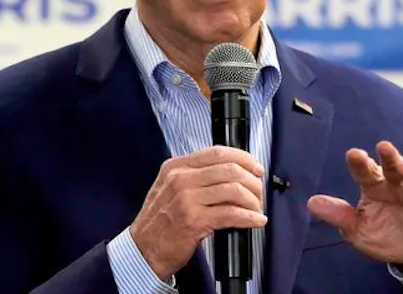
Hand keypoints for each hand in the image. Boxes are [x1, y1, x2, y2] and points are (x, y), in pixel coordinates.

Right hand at [129, 145, 267, 280]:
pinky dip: (249, 217)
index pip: (217, 152)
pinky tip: (256, 220)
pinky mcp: (194, 221)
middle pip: (229, 169)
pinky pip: (231, 214)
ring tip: (257, 208)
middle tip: (258, 192)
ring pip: (234, 190)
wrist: (143, 250)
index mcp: (176, 167)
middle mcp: (180, 179)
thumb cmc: (159, 221)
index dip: (243, 158)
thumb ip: (194, 175)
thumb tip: (230, 172)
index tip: (256, 168)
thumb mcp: (169, 188)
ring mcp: (186, 199)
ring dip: (253, 200)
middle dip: (252, 181)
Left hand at [306, 141, 402, 277]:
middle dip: (389, 158)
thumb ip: (339, 216)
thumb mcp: (358, 231)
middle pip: (392, 169)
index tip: (354, 154)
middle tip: (383, 147)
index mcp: (375, 189)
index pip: (366, 172)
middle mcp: (396, 187)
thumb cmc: (386, 237)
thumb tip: (311, 203)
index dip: (360, 163)